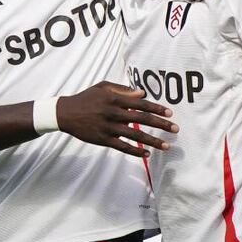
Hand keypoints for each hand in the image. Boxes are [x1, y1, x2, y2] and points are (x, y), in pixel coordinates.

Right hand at [57, 81, 177, 157]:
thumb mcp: (103, 87)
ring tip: (167, 146)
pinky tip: (147, 154)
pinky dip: (136, 151)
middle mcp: (113, 112)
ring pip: (135, 135)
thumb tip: (142, 93)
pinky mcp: (103, 139)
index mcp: (114, 98)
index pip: (141, 103)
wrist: (65, 113)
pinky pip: (123, 147)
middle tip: (175, 129)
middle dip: (161, 124)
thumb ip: (123, 89)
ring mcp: (108, 127)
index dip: (156, 108)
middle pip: (142, 119)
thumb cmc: (87, 98)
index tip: (170, 113)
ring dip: (153, 141)